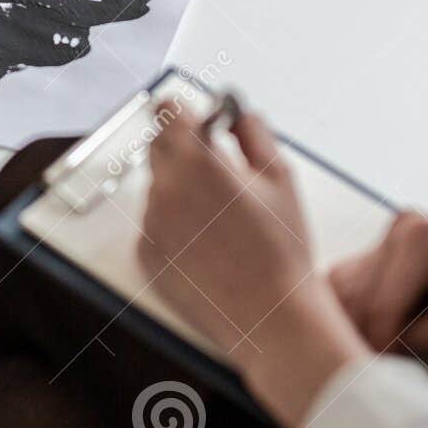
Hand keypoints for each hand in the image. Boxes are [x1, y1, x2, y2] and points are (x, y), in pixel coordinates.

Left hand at [139, 104, 367, 427]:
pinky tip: (209, 246)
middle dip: (184, 150)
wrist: (271, 317)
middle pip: (158, 146)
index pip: (167, 109)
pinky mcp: (146, 255)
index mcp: (196, 162)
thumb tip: (236, 113)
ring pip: (158, 188)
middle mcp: (164, 189)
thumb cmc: (282, 249)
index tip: (199, 123)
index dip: (185, 112)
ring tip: (222, 222)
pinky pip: (154, 224)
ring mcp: (151, 224)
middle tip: (220, 173)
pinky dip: (174, 226)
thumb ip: (253, 132)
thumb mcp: (280, 177)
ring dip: (181, 191)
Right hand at [330, 213, 427, 355]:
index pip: (377, 308)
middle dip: (361, 333)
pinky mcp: (389, 242)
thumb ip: (421, 339)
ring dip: (354, 319)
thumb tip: (376, 353)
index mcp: (418, 241)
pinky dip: (359, 305)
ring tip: (378, 346)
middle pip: (354, 296)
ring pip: (344, 286)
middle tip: (376, 366)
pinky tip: (378, 326)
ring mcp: (391, 233)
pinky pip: (355, 277)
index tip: (382, 374)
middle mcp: (397, 229)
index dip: (378, 346)